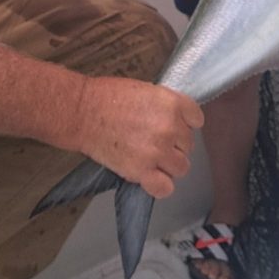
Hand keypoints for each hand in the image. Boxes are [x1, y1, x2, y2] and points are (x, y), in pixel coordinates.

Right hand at [77, 77, 203, 198]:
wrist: (82, 111)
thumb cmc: (105, 97)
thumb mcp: (144, 90)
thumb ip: (164, 106)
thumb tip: (174, 120)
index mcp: (171, 104)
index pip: (197, 119)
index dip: (184, 124)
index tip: (175, 126)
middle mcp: (169, 128)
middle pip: (188, 145)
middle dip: (173, 144)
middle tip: (154, 141)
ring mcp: (157, 151)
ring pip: (181, 167)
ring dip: (168, 165)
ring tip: (152, 159)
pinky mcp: (141, 171)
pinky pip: (165, 188)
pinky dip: (160, 185)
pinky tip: (150, 176)